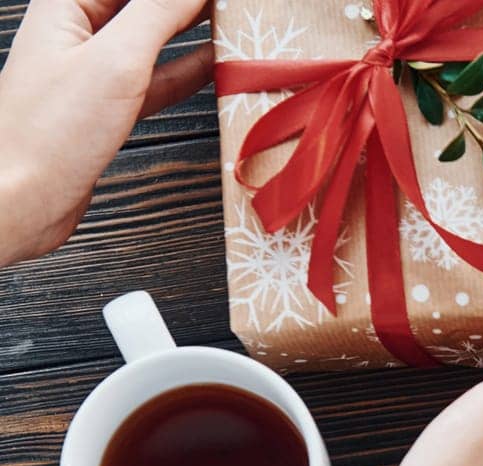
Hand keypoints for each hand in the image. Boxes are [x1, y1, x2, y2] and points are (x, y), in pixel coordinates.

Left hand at [0, 0, 213, 265]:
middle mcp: (77, 32)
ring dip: (192, 30)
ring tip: (231, 21)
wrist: (21, 200)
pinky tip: (215, 64)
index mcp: (66, 5)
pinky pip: (156, 77)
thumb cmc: (48, 134)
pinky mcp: (108, 107)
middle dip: (186, 5)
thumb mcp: (116, 61)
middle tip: (231, 5)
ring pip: (153, 37)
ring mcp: (93, 71)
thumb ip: (158, 12)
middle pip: (142, 4)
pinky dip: (187, 70)